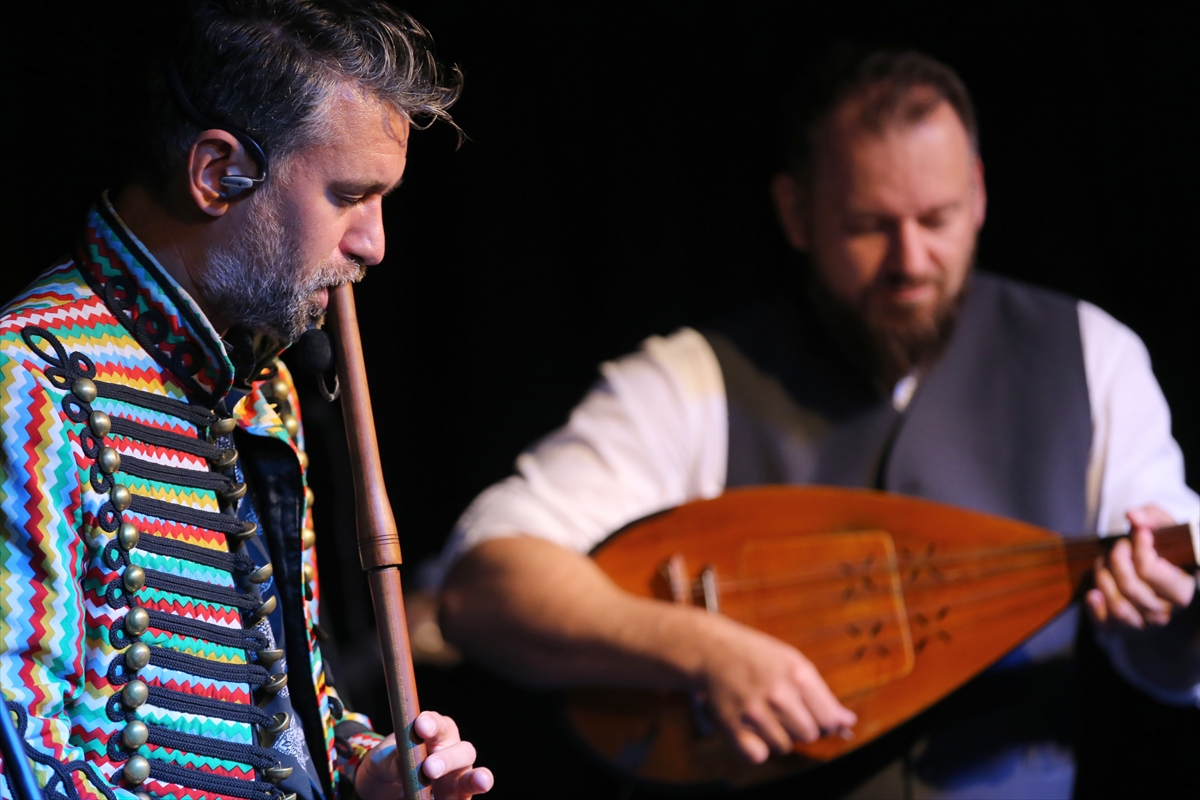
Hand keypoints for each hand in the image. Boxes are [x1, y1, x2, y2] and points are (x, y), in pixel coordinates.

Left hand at [355, 710, 493, 799]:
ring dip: (476, 779)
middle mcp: (452, 754)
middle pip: (463, 751)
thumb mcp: (382, 761)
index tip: (421, 726)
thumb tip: (401, 766)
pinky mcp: (456, 799)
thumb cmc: (387, 766)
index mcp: (435, 735)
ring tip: (480, 782)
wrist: (387, 791)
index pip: (439, 725)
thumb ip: (391, 760)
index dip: (432, 724)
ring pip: (472, 777)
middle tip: (429, 768)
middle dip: (448, 759)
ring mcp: (457, 780)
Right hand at [696, 616, 856, 763]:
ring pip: (784, 746)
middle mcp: (778, 693)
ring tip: (764, 713)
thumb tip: (848, 723)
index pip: (829, 720)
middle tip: (782, 709)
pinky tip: (750, 727)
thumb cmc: (757, 656)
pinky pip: (758, 755)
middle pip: (809, 735)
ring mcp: (754, 711)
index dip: (824, 722)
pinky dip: (756, 747)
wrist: (712, 649)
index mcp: (798, 674)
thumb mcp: (793, 663)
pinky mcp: (732, 725)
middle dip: (800, 727)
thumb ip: (822, 694)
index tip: (812, 714)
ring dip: (777, 736)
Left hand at [1086, 505, 1195, 628]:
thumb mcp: (1165, 528)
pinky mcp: (1126, 629)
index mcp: (1184, 588)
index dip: (1139, 548)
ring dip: (1103, 578)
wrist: (1155, 572)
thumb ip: (1153, 518)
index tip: (1137, 532)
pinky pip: (1106, 625)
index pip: (1151, 571)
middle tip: (1118, 547)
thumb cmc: (1163, 548)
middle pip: (1130, 587)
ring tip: (1105, 562)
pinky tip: (1093, 592)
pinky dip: (1095, 608)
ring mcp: (1147, 623)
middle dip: (1116, 560)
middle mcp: (1168, 610)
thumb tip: (1133, 516)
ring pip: (1118, 605)